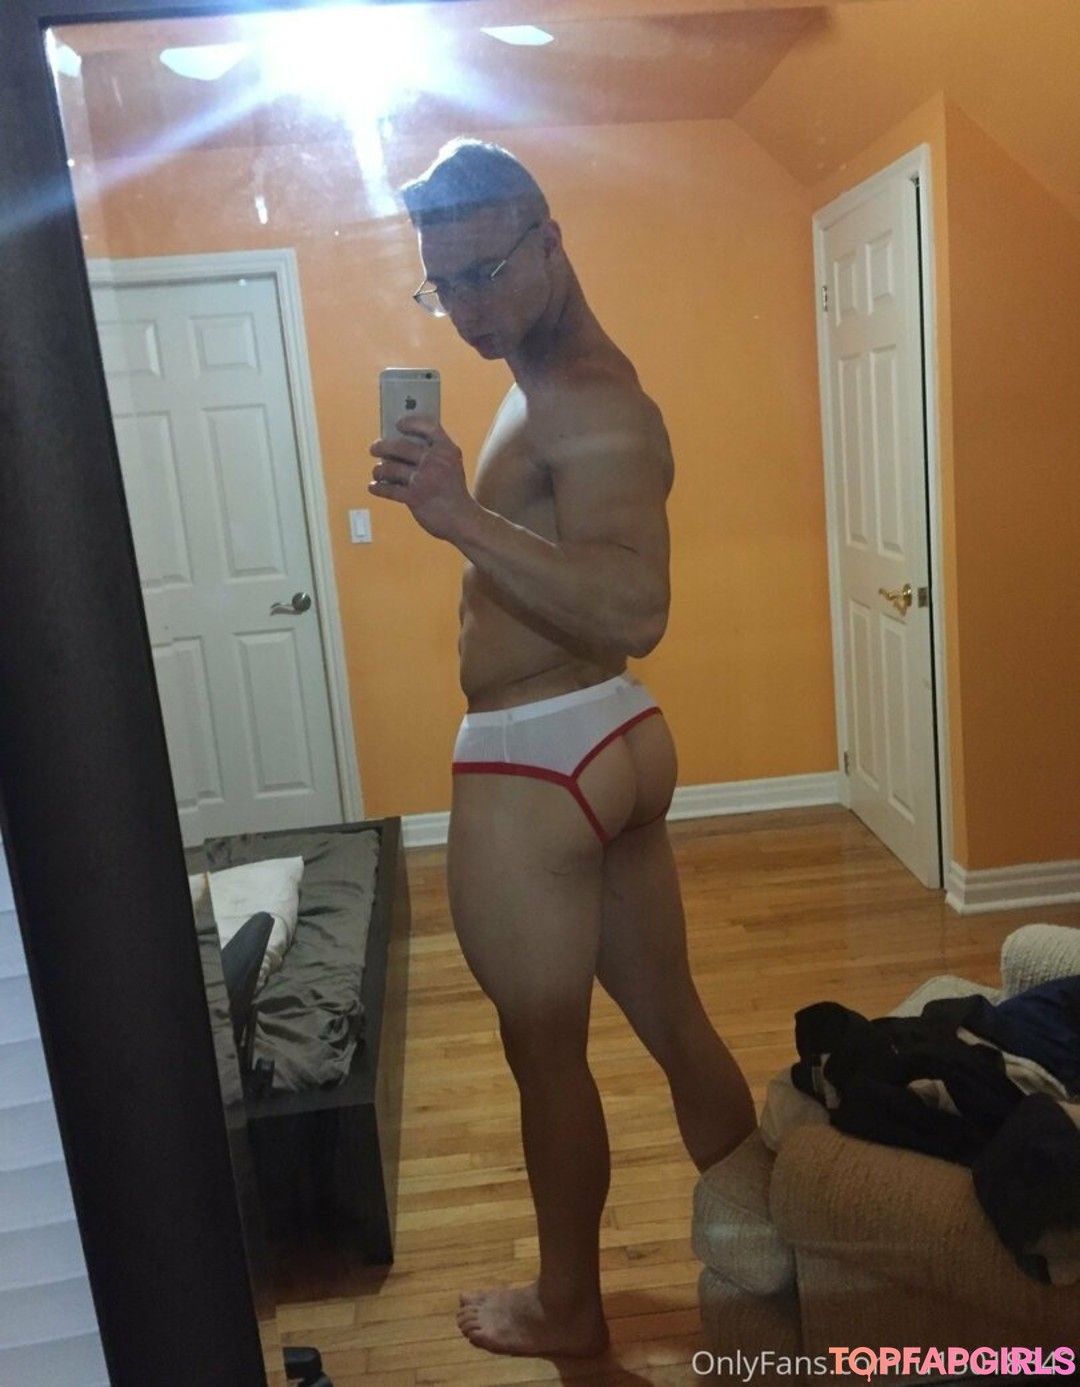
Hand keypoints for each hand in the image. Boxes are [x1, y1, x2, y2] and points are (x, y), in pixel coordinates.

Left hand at [369, 416, 474, 540]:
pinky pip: (388, 489)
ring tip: (377, 472)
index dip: (411, 422)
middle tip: (374, 448)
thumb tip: (400, 443)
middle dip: (382, 447)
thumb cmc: (453, 492)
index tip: (398, 424)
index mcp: (447, 451)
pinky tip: (374, 487)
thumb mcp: (452, 466)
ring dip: (379, 470)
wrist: (462, 520)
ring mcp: (424, 479)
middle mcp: (436, 461)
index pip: (428, 426)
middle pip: (400, 446)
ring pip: (390, 468)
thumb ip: (434, 453)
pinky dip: (378, 488)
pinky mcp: (414, 497)